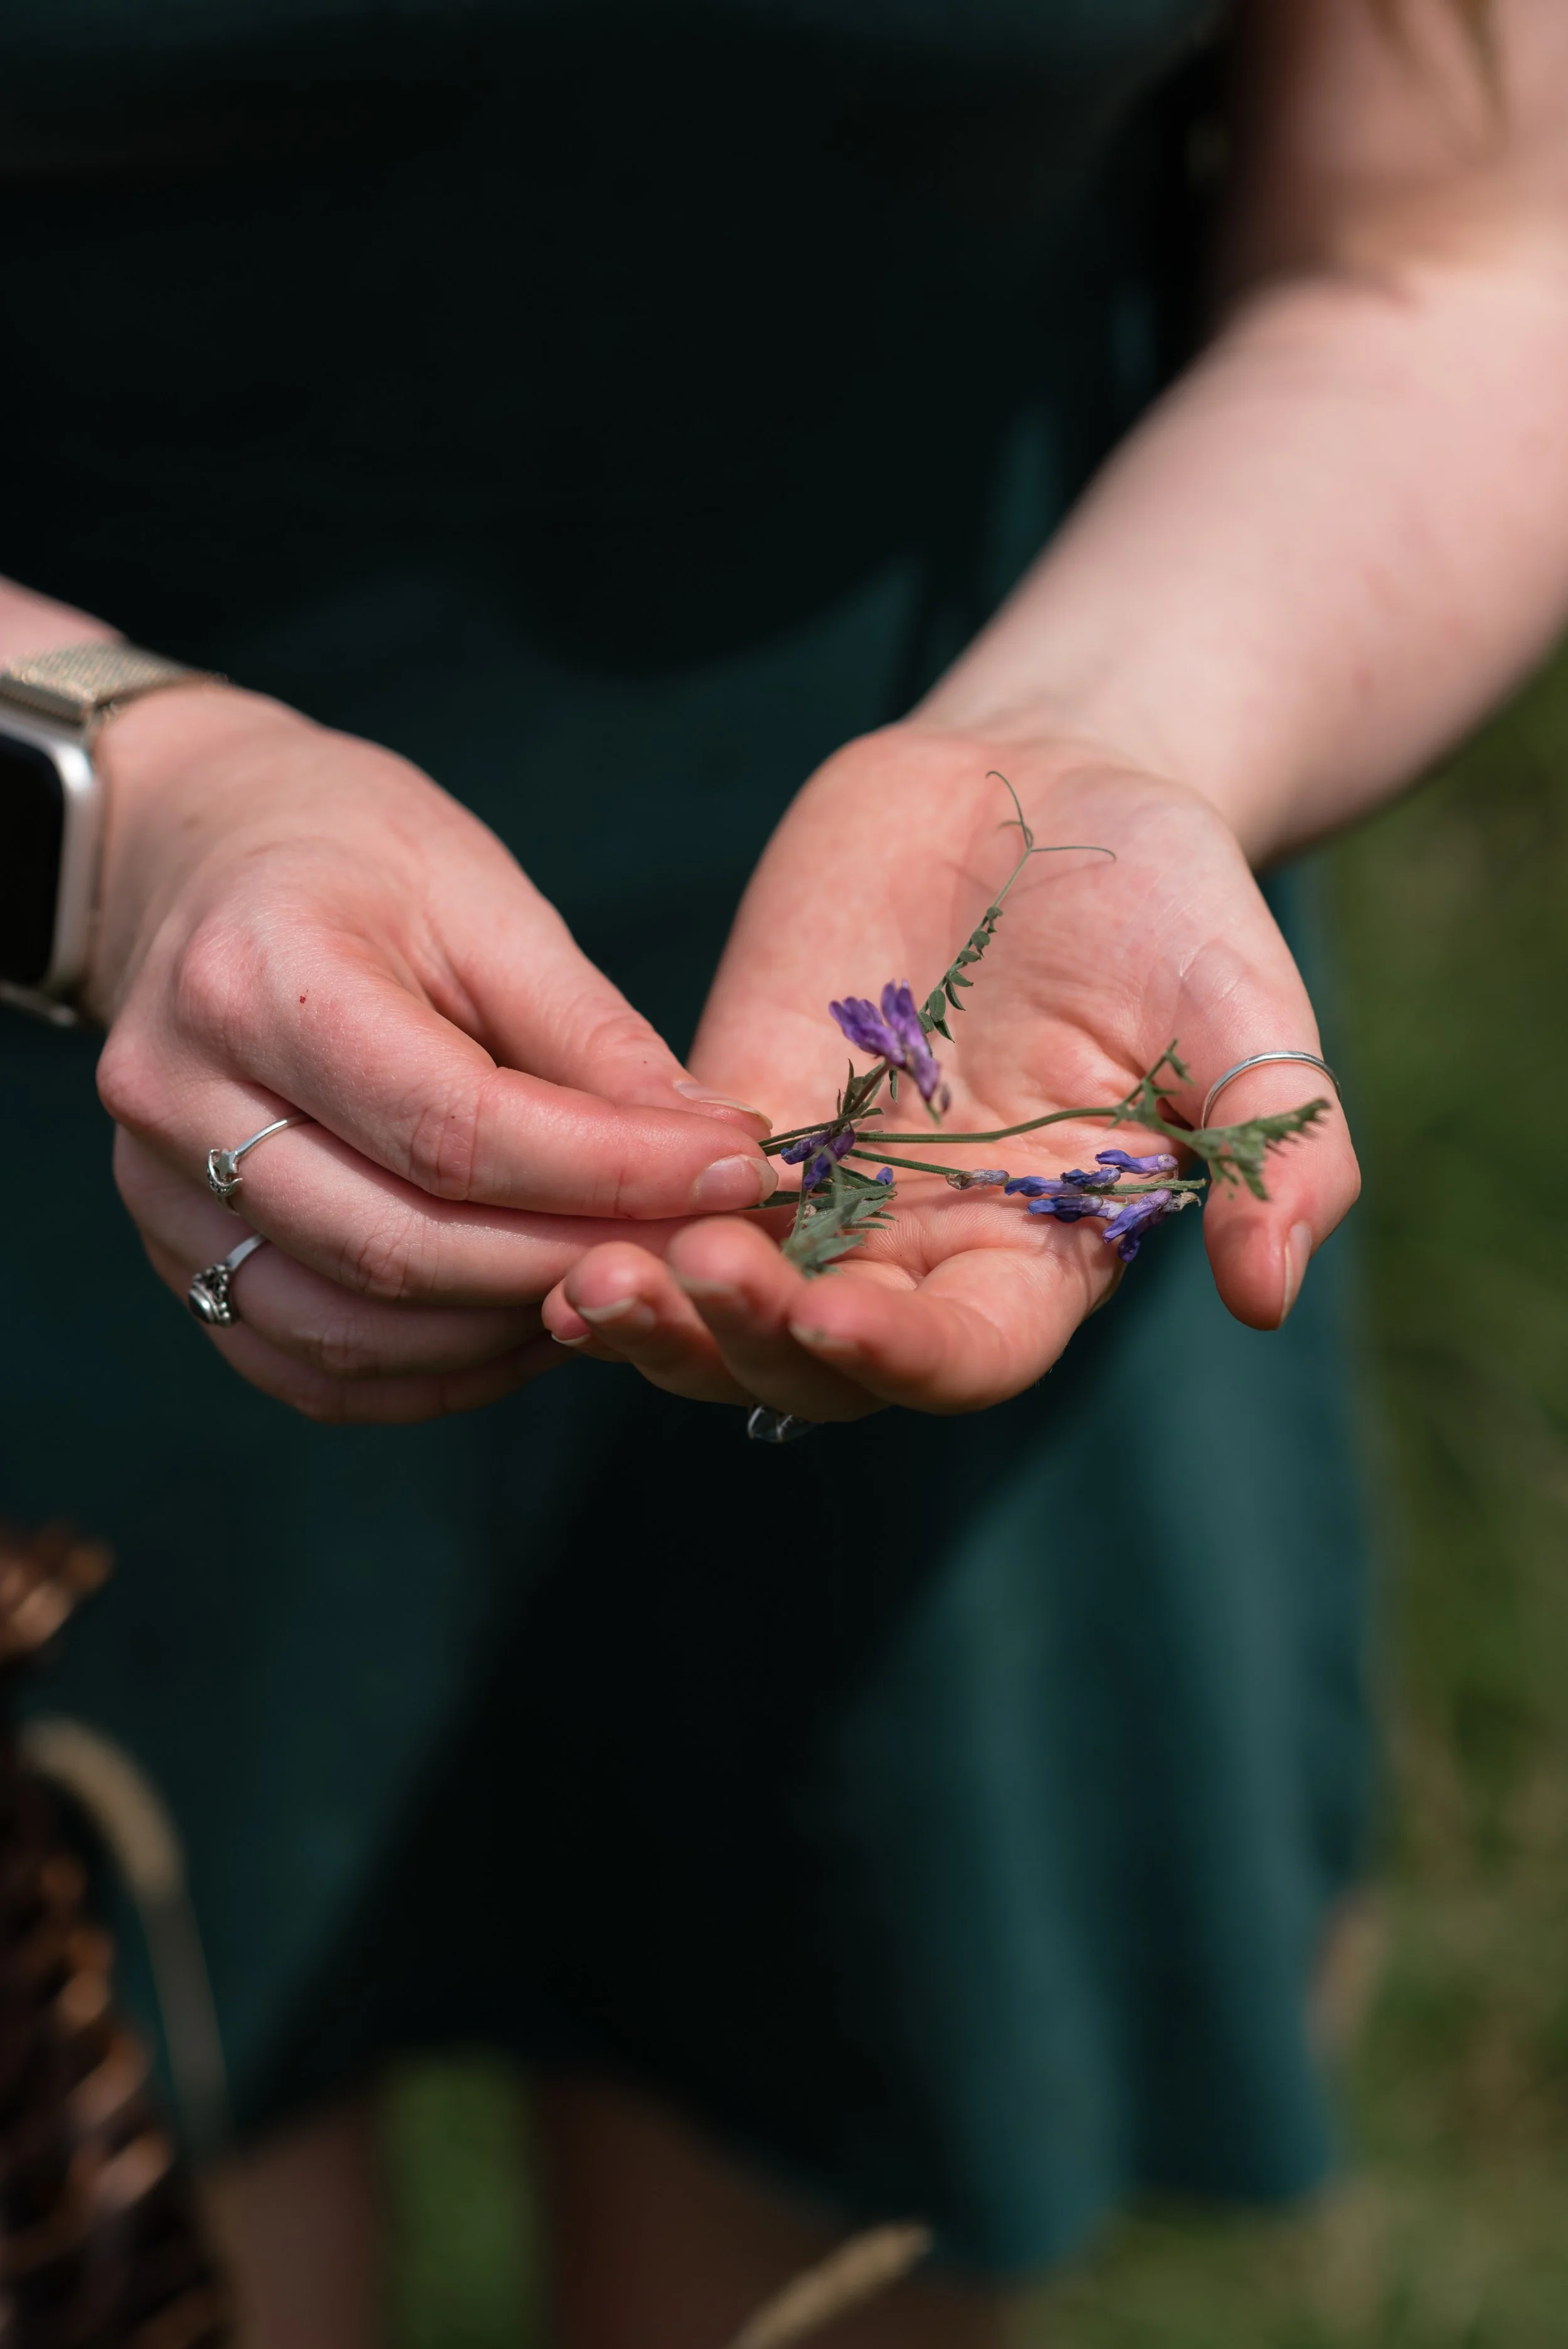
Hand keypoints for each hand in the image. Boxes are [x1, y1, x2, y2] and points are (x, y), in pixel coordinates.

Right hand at [91, 687, 774, 1420]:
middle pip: (401, 1247)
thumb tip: (714, 1153)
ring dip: (508, 1332)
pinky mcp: (169, 1251)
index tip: (738, 1173)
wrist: (200, 856)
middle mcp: (178, 1096)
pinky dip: (430, 1373)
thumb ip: (591, 1039)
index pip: (453, 1129)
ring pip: (351, 1329)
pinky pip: (305, 1364)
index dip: (611, 1173)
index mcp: (255, 977)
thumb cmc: (355, 858)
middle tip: (703, 1250)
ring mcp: (154, 1189)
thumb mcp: (485, 898)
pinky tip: (524, 1325)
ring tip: (623, 1284)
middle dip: (576, 1262)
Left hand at [541, 726, 1359, 1418]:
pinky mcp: (736, 1107)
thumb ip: (1271, 1148)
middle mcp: (922, 1245)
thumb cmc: (1169, 899)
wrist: (1050, 780)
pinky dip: (609, 1214)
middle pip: (816, 1362)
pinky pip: (660, 1192)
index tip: (833, 1319)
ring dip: (657, 1315)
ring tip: (588, 1286)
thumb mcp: (1245, 1011)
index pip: (964, 1355)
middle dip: (742, 1343)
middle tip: (675, 1287)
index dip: (899, 1359)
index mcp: (1041, 1251)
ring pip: (722, 1302)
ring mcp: (822, 1186)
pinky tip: (548, 1208)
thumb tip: (1269, 1296)